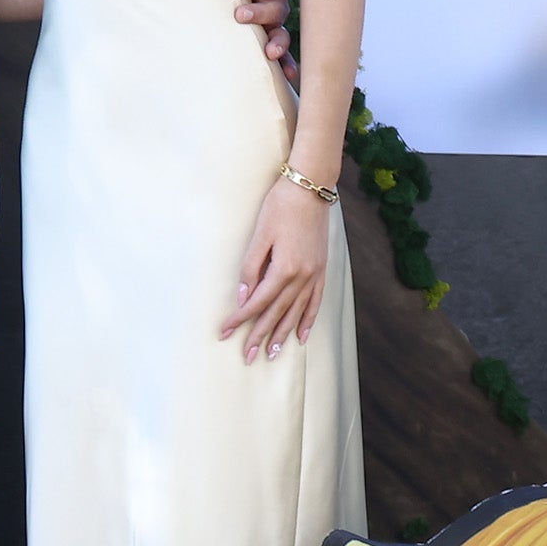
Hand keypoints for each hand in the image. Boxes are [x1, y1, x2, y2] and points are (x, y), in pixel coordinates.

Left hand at [221, 181, 331, 362]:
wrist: (311, 188)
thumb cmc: (280, 207)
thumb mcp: (259, 236)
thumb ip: (251, 268)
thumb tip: (243, 297)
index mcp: (284, 269)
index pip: (258, 302)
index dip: (240, 319)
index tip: (225, 332)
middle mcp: (302, 277)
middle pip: (276, 313)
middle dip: (260, 336)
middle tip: (247, 357)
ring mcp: (315, 274)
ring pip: (296, 312)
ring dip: (283, 334)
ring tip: (273, 353)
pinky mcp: (321, 269)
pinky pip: (315, 302)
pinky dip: (307, 320)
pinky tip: (301, 336)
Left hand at [231, 0, 296, 81]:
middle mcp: (276, 3)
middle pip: (275, 7)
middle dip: (258, 11)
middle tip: (240, 14)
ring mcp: (276, 24)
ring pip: (280, 32)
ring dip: (276, 42)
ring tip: (268, 52)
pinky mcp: (274, 43)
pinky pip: (284, 56)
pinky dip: (288, 65)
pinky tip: (291, 76)